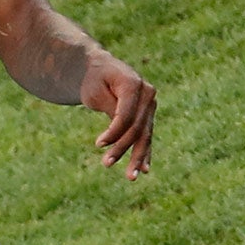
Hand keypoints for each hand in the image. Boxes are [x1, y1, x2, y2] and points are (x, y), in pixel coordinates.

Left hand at [79, 54, 155, 179]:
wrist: (100, 68)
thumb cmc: (94, 79)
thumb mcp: (95, 92)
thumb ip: (111, 109)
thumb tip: (120, 133)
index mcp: (133, 83)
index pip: (126, 116)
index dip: (113, 133)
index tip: (98, 144)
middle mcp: (147, 93)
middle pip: (137, 128)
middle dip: (123, 148)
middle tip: (106, 164)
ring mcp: (150, 104)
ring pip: (144, 135)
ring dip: (137, 157)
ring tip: (130, 177)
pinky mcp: (148, 114)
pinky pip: (146, 135)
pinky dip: (144, 152)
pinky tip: (144, 170)